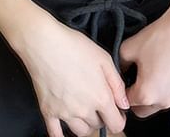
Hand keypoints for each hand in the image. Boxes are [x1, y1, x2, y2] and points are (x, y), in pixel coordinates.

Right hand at [12, 8, 128, 136]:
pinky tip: (65, 129)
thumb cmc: (74, 46)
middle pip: (98, 126)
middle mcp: (83, 109)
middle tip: (98, 103)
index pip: (116, 124)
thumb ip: (117, 83)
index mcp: (100, 97)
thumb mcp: (104, 58)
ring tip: (84, 110)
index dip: (119, 119)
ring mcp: (64, 113)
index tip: (117, 111)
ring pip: (80, 132)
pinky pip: (55, 134)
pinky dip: (61, 136)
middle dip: (101, 117)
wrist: (44, 43)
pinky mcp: (47, 111)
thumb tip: (124, 104)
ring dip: (85, 125)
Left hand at [118, 8, 169, 117]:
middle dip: (137, 97)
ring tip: (154, 69)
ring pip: (160, 103)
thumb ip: (118, 64)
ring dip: (154, 93)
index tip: (124, 80)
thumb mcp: (128, 48)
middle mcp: (164, 101)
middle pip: (143, 109)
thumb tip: (120, 69)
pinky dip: (169, 86)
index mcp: (146, 94)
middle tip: (137, 77)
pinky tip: (167, 67)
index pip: (127, 103)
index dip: (122, 91)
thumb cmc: (162, 38)